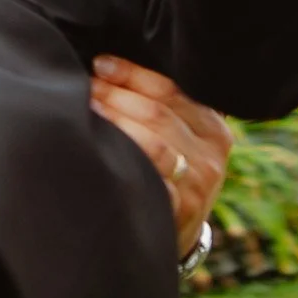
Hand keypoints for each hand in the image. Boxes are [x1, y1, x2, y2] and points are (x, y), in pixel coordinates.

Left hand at [90, 55, 230, 256]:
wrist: (177, 233)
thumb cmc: (172, 174)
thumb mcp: (184, 141)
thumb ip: (165, 109)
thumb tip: (111, 67)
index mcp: (213, 130)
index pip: (171, 90)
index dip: (131, 73)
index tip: (100, 64)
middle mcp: (210, 157)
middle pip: (157, 113)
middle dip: (114, 95)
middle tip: (84, 86)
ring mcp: (195, 186)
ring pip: (152, 143)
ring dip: (113, 122)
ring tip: (85, 111)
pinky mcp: (178, 211)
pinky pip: (147, 179)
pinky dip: (119, 159)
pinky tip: (96, 149)